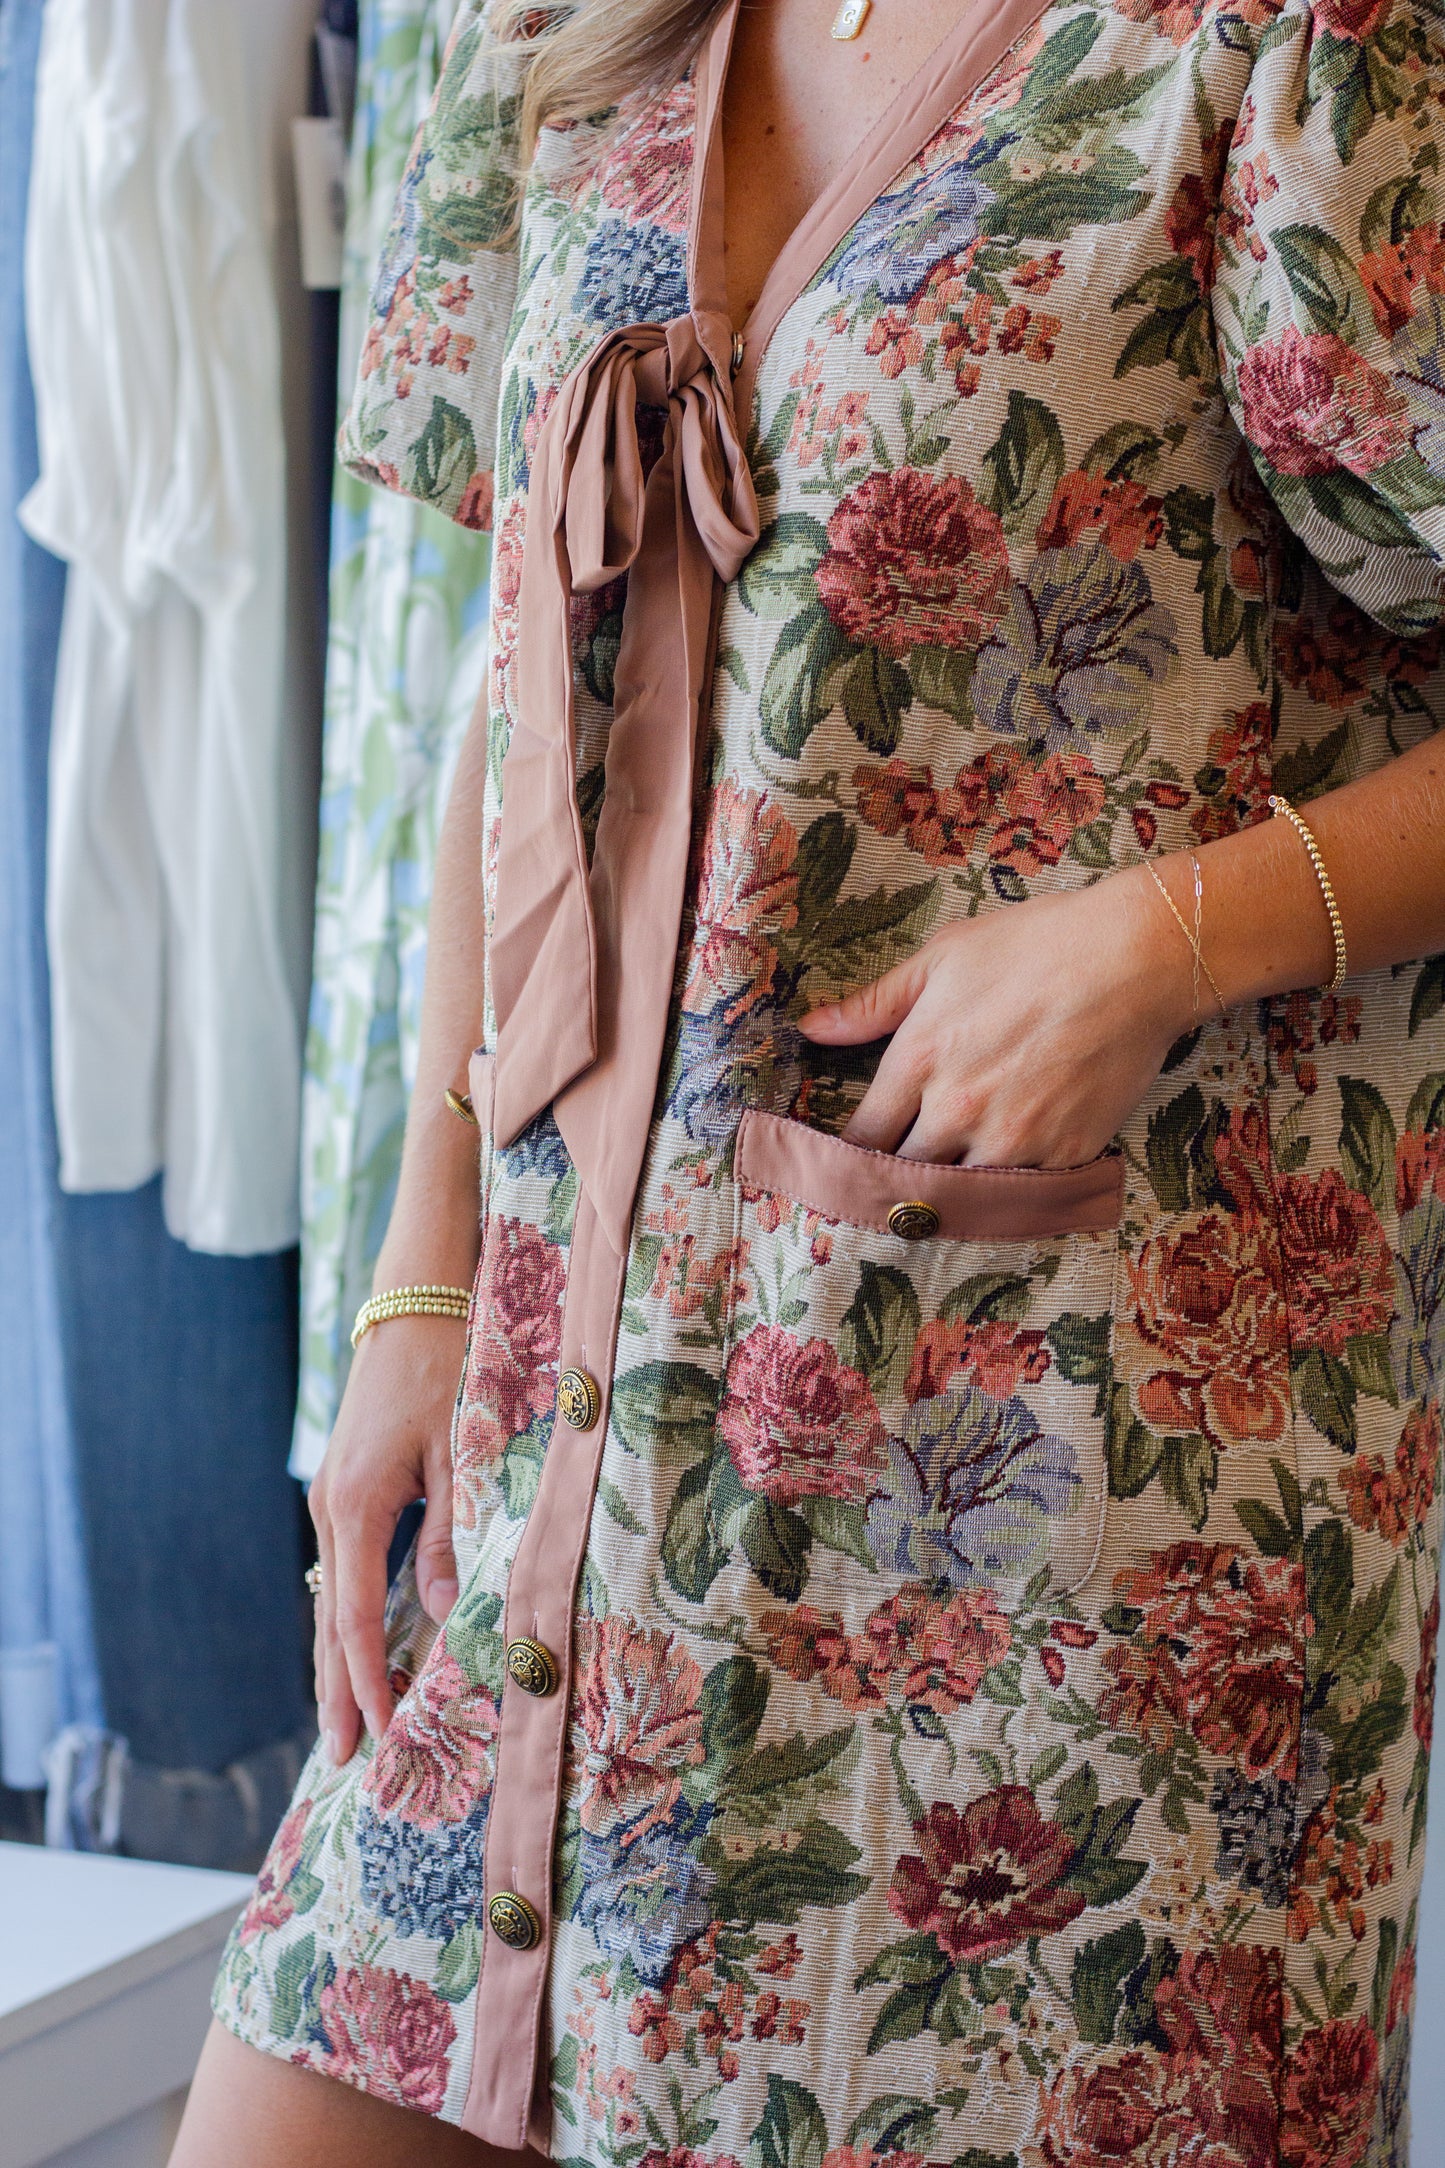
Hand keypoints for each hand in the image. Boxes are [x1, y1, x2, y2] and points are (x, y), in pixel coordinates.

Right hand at [307, 1313, 467, 1763]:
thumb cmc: (445, 1370)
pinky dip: (351, 1618)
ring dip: (342, 1659)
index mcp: (357, 1505)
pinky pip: (344, 1570)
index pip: (358, 1615)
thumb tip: (449, 1613)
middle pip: (332, 1618)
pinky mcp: (346, 1490)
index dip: (368, 1677)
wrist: (415, 1305)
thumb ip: (452, 1535)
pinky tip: (362, 1647)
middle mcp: (332, 1509)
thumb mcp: (458, 1452)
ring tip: (347, 1720)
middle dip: (338, 1688)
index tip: (376, 1730)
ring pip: (334, 1597)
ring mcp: (332, 1500)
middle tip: (341, 1757)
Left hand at [798, 867, 1196, 1166]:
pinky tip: (1004, 1178)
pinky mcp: (1063, 1154)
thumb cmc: (1035, 946)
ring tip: (948, 1184)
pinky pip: (1019, 1193)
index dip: (853, 1152)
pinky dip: (1008, 1190)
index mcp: (918, 1060)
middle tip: (899, 1175)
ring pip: (959, 1192)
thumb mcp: (942, 958)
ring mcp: (1012, 1139)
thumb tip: (811, 1028)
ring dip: (951, 1188)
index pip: (863, 1135)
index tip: (853, 1157)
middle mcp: (956, 1110)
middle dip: (898, 1174)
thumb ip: (873, 1003)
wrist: (1134, 959)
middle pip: (905, 1172)